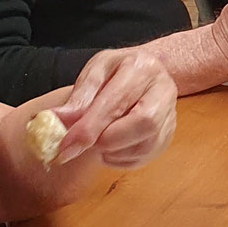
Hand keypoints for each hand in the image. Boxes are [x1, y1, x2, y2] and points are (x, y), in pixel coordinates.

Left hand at [51, 48, 177, 164]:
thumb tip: (56, 121)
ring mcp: (171, 115)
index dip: (90, 128)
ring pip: (145, 145)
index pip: (117, 103)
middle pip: (143, 124)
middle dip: (108, 140)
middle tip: (86, 143)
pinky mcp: (169, 135)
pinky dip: (122, 158)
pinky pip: (145, 157)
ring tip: (99, 140)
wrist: (146, 72)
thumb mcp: (95, 71)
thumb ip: (78, 97)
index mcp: (141, 68)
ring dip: (114, 151)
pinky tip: (112, 146)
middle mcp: (164, 90)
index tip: (66, 146)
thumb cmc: (117, 71)